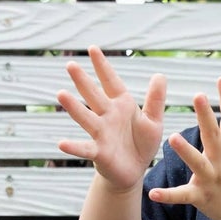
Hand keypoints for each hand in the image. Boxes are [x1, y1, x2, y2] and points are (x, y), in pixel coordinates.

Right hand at [55, 45, 166, 191]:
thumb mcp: (154, 121)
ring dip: (74, 107)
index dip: (102, 66)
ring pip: (86, 118)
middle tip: (70, 65)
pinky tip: (61, 144)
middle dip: (83, 81)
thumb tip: (159, 74)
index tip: (92, 48)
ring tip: (61, 94)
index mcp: (121, 105)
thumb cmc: (142, 144)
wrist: (134, 171)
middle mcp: (108, 116)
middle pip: (93, 95)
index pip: (111, 81)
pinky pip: (85, 148)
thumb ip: (156, 100)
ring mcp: (101, 133)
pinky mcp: (99, 152)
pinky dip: (74, 147)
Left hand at [150, 77, 220, 219]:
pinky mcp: (203, 198)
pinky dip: (168, 196)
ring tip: (172, 137)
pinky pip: (183, 196)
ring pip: (198, 164)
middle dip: (206, 116)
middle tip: (198, 95)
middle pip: (214, 135)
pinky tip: (152, 193)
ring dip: (186, 151)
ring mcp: (213, 180)